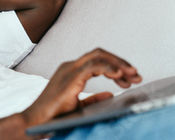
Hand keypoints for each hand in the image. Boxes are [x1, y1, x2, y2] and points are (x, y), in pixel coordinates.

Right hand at [22, 48, 141, 126]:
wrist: (38, 122)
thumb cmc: (54, 115)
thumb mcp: (79, 106)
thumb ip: (94, 99)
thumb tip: (111, 95)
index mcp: (72, 71)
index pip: (97, 60)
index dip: (116, 65)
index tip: (130, 78)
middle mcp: (70, 66)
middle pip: (99, 54)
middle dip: (120, 62)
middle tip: (136, 75)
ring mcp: (69, 70)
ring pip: (98, 56)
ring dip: (118, 64)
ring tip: (132, 75)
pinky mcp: (70, 78)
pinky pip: (92, 66)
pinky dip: (108, 68)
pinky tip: (118, 76)